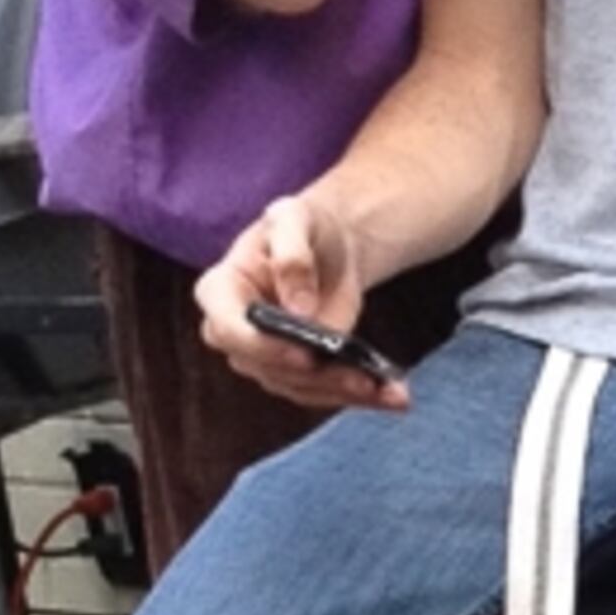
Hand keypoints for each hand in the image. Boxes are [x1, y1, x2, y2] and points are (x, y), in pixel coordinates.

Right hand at [196, 196, 405, 410]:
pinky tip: (394, 395)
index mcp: (221, 291)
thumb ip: (292, 256)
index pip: (229, 329)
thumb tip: (300, 310)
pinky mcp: (298, 374)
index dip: (264, 346)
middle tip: (362, 378)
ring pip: (300, 388)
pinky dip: (361, 396)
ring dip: (347, 392)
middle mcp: (236, 333)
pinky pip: (324, 392)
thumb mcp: (295, 219)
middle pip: (267, 368)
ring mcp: (265, 359)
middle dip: (318, 378)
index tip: (304, 354)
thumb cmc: (303, 226)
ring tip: (393, 392)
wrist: (330, 245)